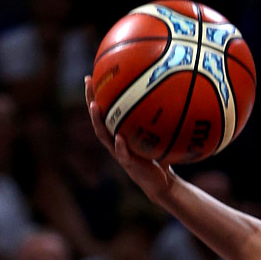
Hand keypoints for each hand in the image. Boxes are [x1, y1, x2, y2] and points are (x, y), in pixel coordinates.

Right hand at [85, 75, 176, 201]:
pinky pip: (122, 154)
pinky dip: (119, 145)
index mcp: (118, 133)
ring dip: (98, 121)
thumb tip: (173, 96)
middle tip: (88, 83)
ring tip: (95, 106)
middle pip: (97, 119)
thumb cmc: (158, 157)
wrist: (160, 183)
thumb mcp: (156, 136)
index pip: (104, 112)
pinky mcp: (129, 164)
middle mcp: (114, 142)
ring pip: (103, 136)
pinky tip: (118, 137)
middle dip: (91, 100)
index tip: (91, 76)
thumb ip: (158, 121)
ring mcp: (119, 153)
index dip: (95, 95)